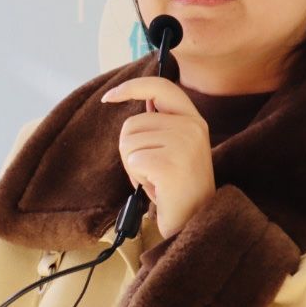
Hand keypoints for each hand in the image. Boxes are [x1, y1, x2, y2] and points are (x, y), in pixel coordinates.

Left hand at [101, 76, 215, 237]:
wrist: (196, 220)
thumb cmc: (178, 186)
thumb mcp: (176, 146)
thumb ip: (162, 123)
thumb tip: (141, 98)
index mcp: (194, 119)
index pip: (160, 86)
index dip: (131, 87)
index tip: (109, 96)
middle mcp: (192, 126)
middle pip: (132, 123)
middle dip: (130, 150)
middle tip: (150, 170)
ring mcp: (184, 143)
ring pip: (128, 142)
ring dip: (132, 166)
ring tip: (154, 179)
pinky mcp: (171, 163)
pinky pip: (133, 161)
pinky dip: (136, 177)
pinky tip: (155, 187)